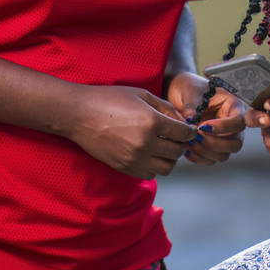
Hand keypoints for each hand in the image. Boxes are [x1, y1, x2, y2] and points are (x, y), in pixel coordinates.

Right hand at [66, 85, 198, 178]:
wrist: (80, 114)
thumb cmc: (109, 99)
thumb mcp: (141, 95)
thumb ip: (164, 107)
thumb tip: (181, 121)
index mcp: (152, 121)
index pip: (184, 133)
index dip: (190, 131)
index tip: (188, 130)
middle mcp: (146, 143)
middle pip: (178, 152)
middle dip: (181, 144)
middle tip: (176, 138)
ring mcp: (134, 158)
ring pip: (166, 168)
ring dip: (169, 158)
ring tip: (162, 147)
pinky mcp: (125, 167)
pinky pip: (150, 174)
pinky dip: (154, 166)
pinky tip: (149, 154)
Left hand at [166, 72, 245, 164]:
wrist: (179, 95)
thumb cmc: (189, 88)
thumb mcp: (191, 91)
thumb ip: (192, 105)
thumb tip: (191, 120)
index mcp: (233, 107)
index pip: (238, 122)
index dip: (223, 127)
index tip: (203, 125)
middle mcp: (232, 125)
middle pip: (236, 144)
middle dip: (215, 144)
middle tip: (196, 136)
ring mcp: (223, 138)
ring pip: (223, 155)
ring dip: (205, 152)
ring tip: (188, 141)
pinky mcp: (211, 148)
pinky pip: (210, 160)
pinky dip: (198, 157)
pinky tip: (186, 148)